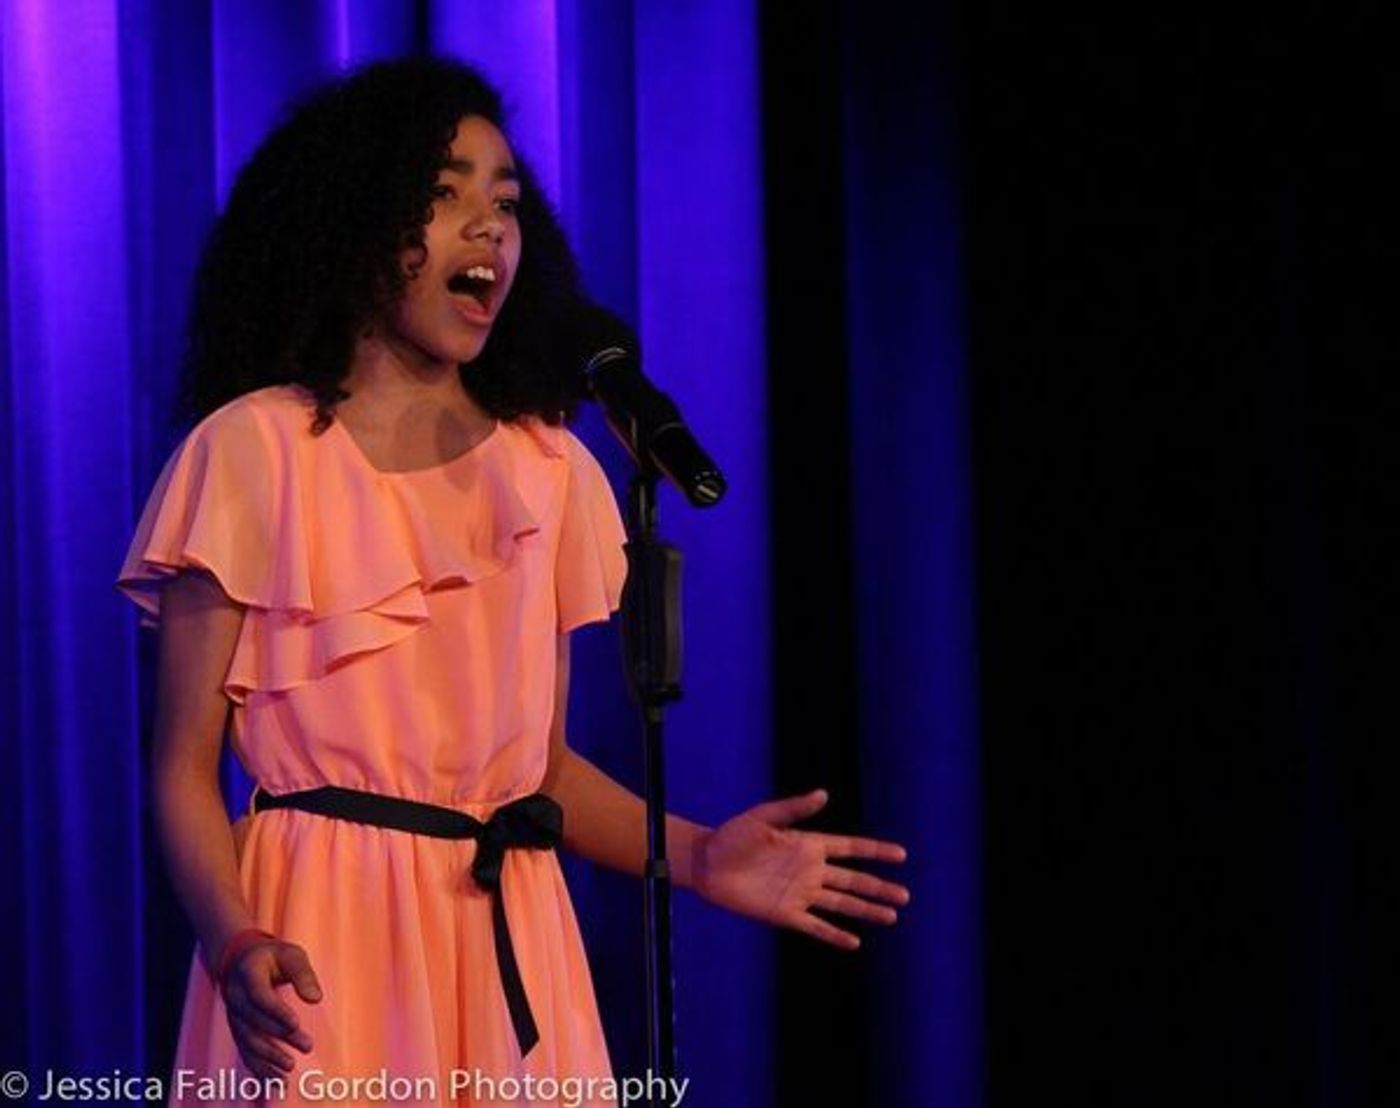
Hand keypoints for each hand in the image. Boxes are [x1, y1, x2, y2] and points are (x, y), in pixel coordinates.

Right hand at [220, 938, 321, 1078]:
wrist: (241, 959)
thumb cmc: (273, 956)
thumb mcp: (291, 954)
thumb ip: (304, 974)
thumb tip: (316, 999)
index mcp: (248, 973)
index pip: (258, 995)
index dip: (275, 1011)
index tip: (296, 1023)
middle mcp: (235, 996)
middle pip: (254, 1020)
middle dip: (279, 1035)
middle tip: (307, 1045)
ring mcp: (233, 1014)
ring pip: (246, 1040)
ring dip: (267, 1056)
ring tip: (290, 1068)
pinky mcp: (237, 1029)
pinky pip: (244, 1050)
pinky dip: (258, 1067)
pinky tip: (276, 1080)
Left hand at [691, 789, 908, 949]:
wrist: (707, 864)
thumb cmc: (732, 836)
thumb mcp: (762, 817)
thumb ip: (794, 809)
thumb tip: (823, 794)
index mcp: (808, 844)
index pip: (850, 848)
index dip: (875, 851)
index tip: (901, 854)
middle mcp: (810, 870)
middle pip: (853, 880)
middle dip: (879, 887)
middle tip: (905, 895)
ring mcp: (800, 893)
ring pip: (841, 903)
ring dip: (866, 910)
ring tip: (891, 916)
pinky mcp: (786, 914)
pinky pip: (815, 926)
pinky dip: (834, 934)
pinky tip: (854, 942)